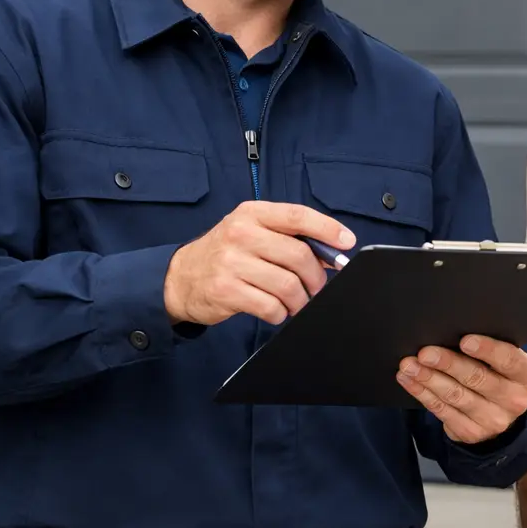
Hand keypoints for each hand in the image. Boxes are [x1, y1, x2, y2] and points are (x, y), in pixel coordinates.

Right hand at [164, 200, 354, 326]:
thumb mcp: (252, 233)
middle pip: (299, 255)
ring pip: (288, 285)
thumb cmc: (226, 254)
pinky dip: (281, 314)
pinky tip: (276, 311)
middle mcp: (241, 233)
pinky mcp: (226, 291)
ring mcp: (231, 262)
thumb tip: (332, 253)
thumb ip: (288, 237)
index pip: (298, 216)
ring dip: (300, 300)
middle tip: (317, 289)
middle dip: (317, 277)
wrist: (179, 278)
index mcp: (252, 214)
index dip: (328, 229)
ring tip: (297, 303)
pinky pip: (270, 306)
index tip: (347, 243)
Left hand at [396, 334, 526, 443]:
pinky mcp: (471, 432)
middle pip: (477, 378)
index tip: (464, 340)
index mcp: (526, 375)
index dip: (488, 349)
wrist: (500, 413)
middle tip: (425, 352)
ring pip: (456, 396)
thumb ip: (488, 349)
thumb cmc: (497, 374)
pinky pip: (442, 410)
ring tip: (409, 365)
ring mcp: (493, 420)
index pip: (509, 360)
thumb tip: (451, 330)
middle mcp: (514, 400)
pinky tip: (409, 380)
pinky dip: (422, 393)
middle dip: (448, 363)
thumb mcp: (504, 362)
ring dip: (428, 379)